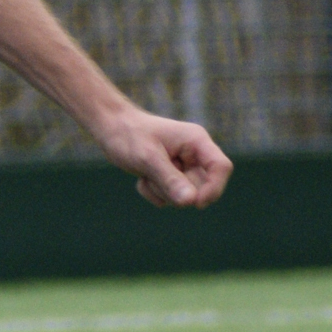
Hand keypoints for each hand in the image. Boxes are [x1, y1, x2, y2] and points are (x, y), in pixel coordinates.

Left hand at [94, 108, 232, 209]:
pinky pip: (170, 198)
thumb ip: (169, 179)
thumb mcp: (147, 158)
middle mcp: (194, 154)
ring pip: (184, 195)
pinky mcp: (172, 176)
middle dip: (176, 189)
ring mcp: (184, 166)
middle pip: (202, 186)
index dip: (215, 188)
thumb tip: (191, 202)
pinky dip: (153, 192)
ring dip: (161, 191)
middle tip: (152, 175)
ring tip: (145, 171)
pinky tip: (141, 176)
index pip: (221, 167)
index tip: (197, 203)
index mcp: (196, 141)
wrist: (110, 128)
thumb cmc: (129, 135)